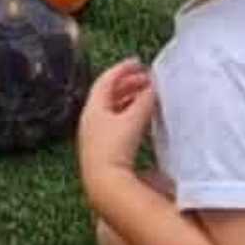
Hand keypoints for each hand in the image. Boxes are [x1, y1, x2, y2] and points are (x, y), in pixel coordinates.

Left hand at [77, 58, 155, 179]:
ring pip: (113, 109)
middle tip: (148, 79)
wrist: (103, 182)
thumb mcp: (133, 120)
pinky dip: (129, 114)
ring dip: (130, 99)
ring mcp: (95, 134)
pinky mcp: (103, 148)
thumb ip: (144, 101)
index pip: (106, 81)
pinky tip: (142, 118)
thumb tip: (154, 88)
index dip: (123, 69)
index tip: (138, 62)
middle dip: (129, 84)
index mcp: (93, 108)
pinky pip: (116, 122)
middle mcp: (90, 119)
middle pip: (109, 94)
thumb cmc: (115, 148)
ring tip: (148, 96)